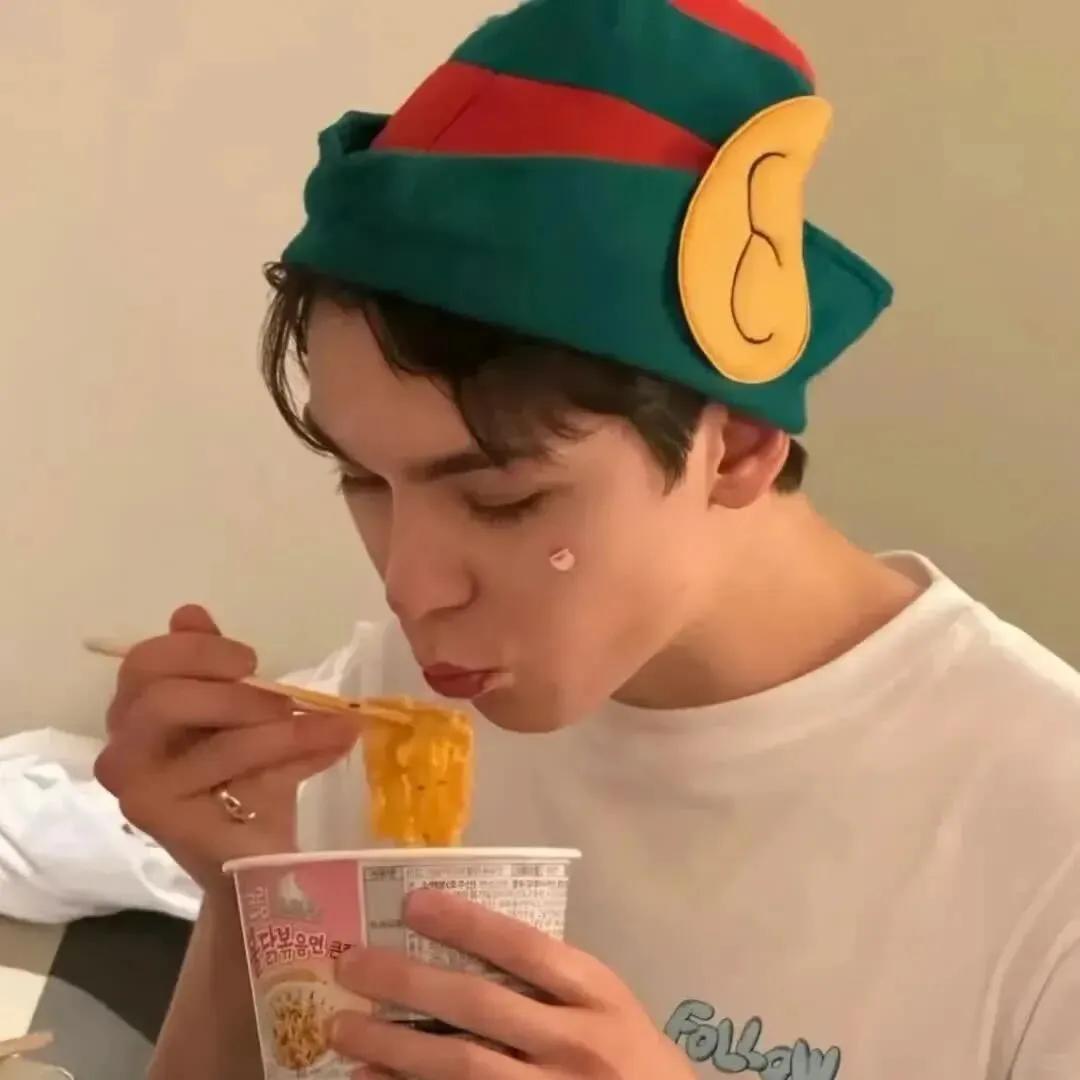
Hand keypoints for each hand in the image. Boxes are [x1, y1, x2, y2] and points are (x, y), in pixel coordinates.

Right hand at [93, 604, 359, 891]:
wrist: (259, 855)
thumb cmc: (248, 778)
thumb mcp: (243, 713)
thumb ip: (218, 668)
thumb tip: (188, 613)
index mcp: (137, 711)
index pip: (145, 660)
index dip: (199, 650)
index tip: (251, 660)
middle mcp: (124, 745)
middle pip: (158, 689)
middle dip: (230, 685)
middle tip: (282, 699)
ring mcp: (135, 782)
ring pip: (201, 728)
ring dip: (270, 720)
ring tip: (323, 725)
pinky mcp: (159, 813)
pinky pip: (225, 763)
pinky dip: (287, 748)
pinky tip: (329, 745)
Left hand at [329, 889, 693, 1079]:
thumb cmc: (637, 1061)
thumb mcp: (611, 1009)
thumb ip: (555, 983)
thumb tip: (468, 947)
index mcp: (599, 996)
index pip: (525, 948)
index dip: (467, 923)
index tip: (414, 903)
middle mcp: (575, 1044)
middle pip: (479, 1005)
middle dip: (407, 983)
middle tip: (352, 964)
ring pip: (460, 1066)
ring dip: (393, 1048)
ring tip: (343, 1028)